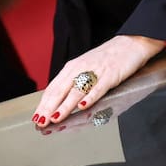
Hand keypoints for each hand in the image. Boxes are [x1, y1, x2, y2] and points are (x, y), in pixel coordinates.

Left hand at [32, 35, 165, 125]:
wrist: (129, 44)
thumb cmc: (106, 59)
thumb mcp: (84, 68)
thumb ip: (72, 82)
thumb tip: (57, 100)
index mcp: (72, 68)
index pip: (53, 88)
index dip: (43, 103)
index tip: (36, 117)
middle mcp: (80, 69)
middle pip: (61, 90)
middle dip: (49, 107)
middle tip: (41, 122)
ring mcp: (95, 72)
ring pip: (76, 91)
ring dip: (65, 106)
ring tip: (56, 118)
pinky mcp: (110, 75)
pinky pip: (98, 88)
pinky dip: (90, 97)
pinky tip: (82, 106)